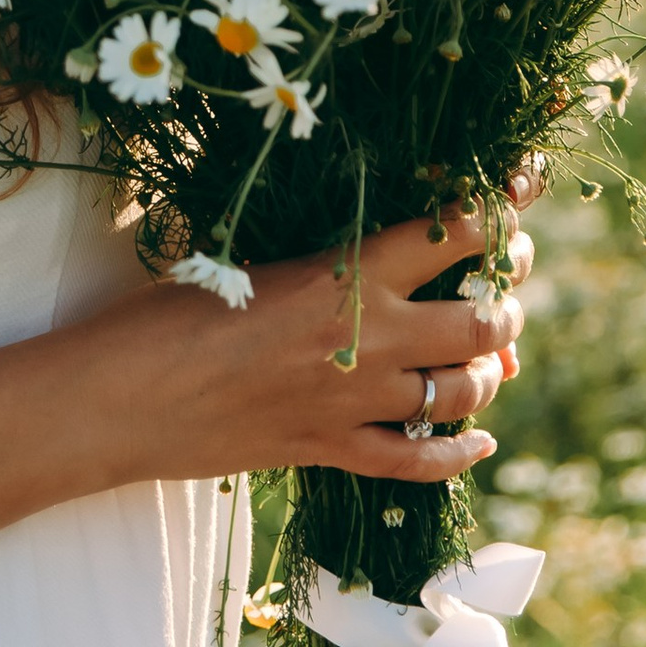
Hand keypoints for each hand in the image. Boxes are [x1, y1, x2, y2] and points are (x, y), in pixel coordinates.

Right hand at [96, 204, 527, 484]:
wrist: (121, 397)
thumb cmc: (164, 310)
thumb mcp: (245, 258)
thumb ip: (314, 257)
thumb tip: (359, 248)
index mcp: (347, 274)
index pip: (453, 230)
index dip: (501, 204)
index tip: (524, 184)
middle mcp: (369, 340)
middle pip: (482, 321)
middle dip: (509, 298)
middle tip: (509, 279)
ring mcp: (355, 403)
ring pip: (462, 392)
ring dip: (489, 372)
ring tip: (492, 353)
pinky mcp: (331, 451)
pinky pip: (417, 462)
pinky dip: (458, 453)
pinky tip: (480, 442)